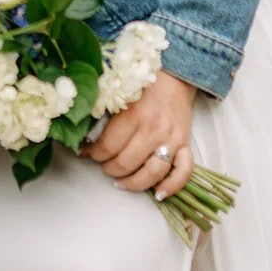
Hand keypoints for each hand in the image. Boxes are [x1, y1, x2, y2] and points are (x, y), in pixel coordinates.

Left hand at [83, 70, 196, 199]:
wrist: (176, 76)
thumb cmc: (143, 85)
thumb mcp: (120, 94)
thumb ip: (104, 115)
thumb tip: (85, 137)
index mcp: (133, 115)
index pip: (108, 146)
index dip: (93, 153)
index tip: (86, 153)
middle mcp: (153, 130)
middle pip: (127, 163)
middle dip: (109, 168)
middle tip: (103, 165)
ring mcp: (171, 140)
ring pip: (152, 173)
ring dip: (133, 183)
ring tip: (121, 182)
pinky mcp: (186, 145)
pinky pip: (183, 172)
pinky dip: (172, 187)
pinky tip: (158, 193)